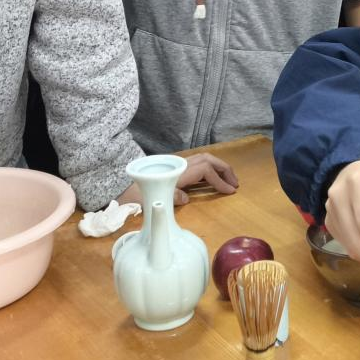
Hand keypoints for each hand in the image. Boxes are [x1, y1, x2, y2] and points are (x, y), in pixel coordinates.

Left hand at [116, 152, 239, 205]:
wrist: (123, 191)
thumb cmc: (138, 197)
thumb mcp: (154, 200)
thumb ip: (171, 198)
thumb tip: (186, 198)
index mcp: (177, 172)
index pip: (206, 171)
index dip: (220, 181)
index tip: (231, 192)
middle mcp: (179, 165)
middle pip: (208, 159)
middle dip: (224, 169)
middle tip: (235, 183)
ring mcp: (177, 166)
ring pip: (204, 160)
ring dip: (218, 168)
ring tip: (228, 181)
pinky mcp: (175, 170)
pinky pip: (197, 165)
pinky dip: (210, 170)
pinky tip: (212, 181)